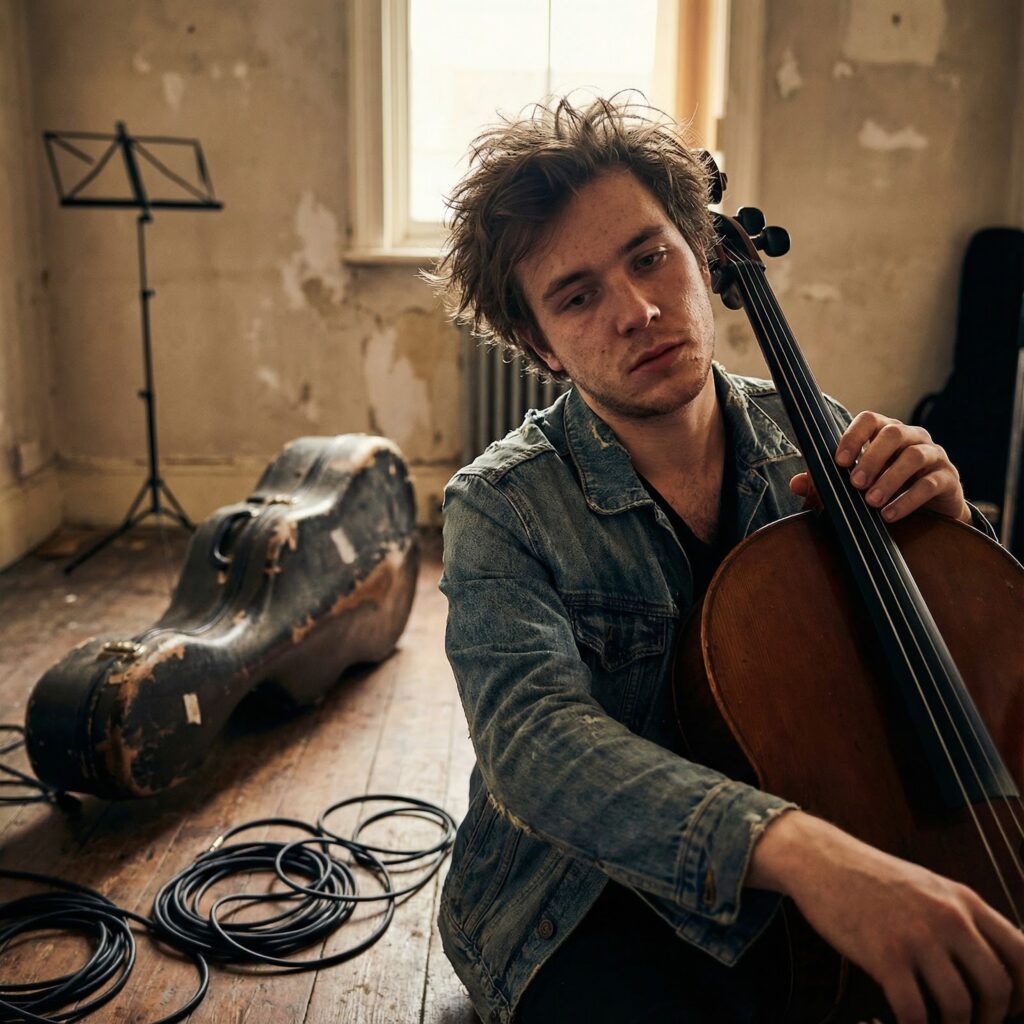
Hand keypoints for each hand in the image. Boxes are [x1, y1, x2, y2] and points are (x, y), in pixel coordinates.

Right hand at [747, 811, 1023, 1023]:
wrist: (820, 859)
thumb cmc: (871, 878)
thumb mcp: (928, 887)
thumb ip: (960, 920)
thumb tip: (991, 969)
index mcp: (964, 900)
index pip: (1023, 955)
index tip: (1009, 1008)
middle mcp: (948, 917)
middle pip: (997, 987)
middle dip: (988, 1017)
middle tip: (968, 1021)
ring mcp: (916, 936)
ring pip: (960, 1006)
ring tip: (934, 1022)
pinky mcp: (884, 954)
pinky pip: (915, 1012)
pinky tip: (903, 1021)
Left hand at [789, 411, 971, 524]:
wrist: (928, 514)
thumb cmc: (883, 492)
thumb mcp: (852, 489)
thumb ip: (825, 484)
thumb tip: (796, 483)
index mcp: (886, 432)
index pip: (870, 420)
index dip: (853, 436)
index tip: (838, 461)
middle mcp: (912, 437)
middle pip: (893, 433)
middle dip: (871, 458)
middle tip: (854, 484)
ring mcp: (934, 455)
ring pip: (915, 456)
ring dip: (890, 479)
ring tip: (871, 502)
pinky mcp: (948, 479)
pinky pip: (930, 484)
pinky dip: (907, 500)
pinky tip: (889, 516)